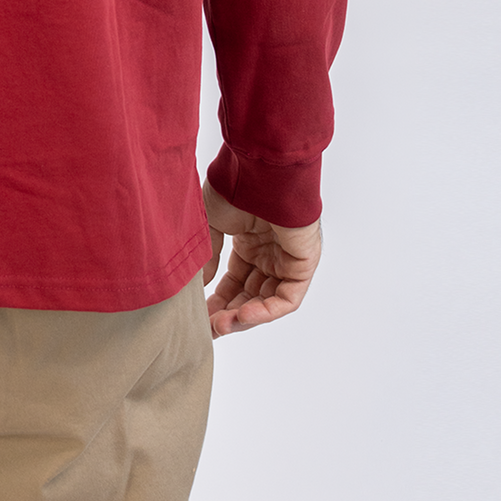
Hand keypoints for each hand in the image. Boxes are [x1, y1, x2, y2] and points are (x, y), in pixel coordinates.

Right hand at [200, 179, 321, 337]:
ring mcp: (287, 260)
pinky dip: (266, 311)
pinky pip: (287, 298)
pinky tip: (242, 316)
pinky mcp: (303, 265)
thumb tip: (199, 286)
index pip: (234, 282)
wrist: (259, 172)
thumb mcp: (210, 225)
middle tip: (208, 328)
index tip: (198, 316)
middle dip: (228, 314)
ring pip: (267, 301)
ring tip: (221, 326)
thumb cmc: (235, 188)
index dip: (217, 300)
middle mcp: (269, 253)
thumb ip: (207, 257)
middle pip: (249, 295)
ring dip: (244, 317)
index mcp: (249, 242)